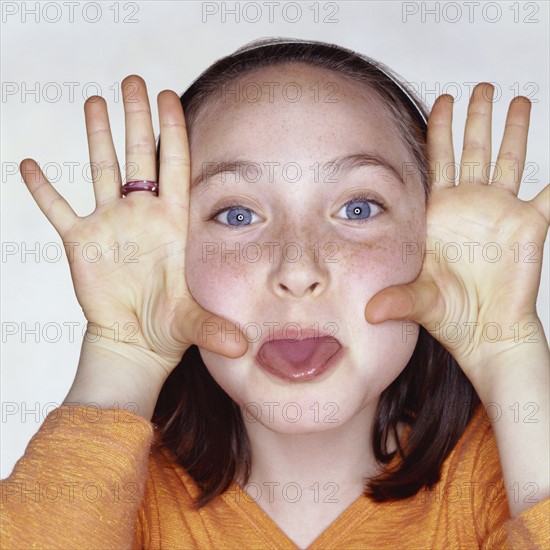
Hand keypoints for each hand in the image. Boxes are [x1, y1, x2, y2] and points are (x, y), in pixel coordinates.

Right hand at [20, 75, 248, 382]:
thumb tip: (242, 350)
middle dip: (137, 120)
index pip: (175, 168)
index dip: (173, 134)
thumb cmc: (170, 326)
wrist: (138, 341)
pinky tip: (29, 165)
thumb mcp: (195, 322)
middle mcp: (143, 215)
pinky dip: (44, 191)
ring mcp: (111, 225)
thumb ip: (216, 329)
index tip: (171, 97)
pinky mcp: (82, 243)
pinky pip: (59, 210)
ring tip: (96, 101)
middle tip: (134, 79)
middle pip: (139, 158)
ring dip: (97, 137)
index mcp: (173, 224)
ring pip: (102, 171)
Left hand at [365, 83, 548, 387]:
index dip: (439, 132)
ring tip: (516, 100)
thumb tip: (370, 313)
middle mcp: (468, 206)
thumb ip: (398, 300)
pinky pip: (549, 194)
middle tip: (480, 87)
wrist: (483, 332)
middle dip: (475, 119)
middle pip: (471, 151)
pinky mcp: (528, 226)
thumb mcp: (418, 301)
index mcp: (439, 213)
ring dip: (513, 131)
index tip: (441, 102)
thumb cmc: (449, 314)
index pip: (437, 163)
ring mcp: (499, 212)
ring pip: (507, 161)